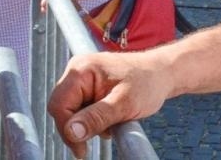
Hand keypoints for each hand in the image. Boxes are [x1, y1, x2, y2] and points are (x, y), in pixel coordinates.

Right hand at [47, 51, 172, 158]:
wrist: (161, 73)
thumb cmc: (146, 82)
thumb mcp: (123, 103)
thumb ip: (96, 117)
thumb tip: (71, 132)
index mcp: (80, 70)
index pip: (59, 105)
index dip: (67, 130)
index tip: (82, 150)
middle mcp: (76, 72)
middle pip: (61, 108)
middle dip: (78, 127)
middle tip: (101, 135)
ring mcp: (82, 79)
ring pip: (71, 111)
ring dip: (88, 124)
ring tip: (113, 123)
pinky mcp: (88, 88)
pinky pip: (81, 109)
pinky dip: (93, 120)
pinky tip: (111, 118)